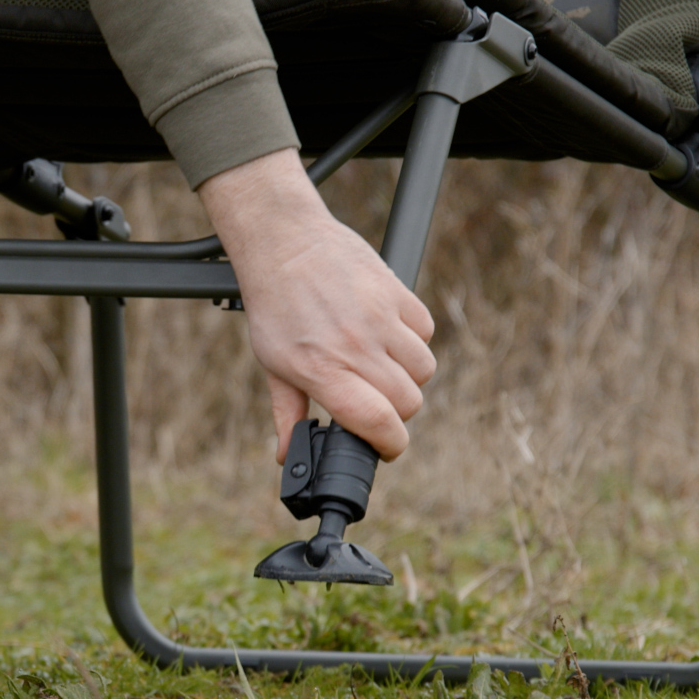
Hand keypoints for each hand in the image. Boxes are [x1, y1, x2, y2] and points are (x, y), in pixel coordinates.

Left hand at [198, 149, 436, 461]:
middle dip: (395, 412)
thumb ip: (287, 412)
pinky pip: (425, 331)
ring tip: (380, 365)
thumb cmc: (274, 306)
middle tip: (375, 401)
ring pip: (422, 370)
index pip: (380, 423)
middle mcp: (355, 347)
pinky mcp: (395, 291)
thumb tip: (287, 456)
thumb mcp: (273, 363)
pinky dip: (412, 339)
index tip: (385, 446)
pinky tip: (387, 335)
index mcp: (323, 370)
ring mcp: (379, 317)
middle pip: (408, 402)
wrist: (283, 242)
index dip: (390, 444)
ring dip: (407, 376)